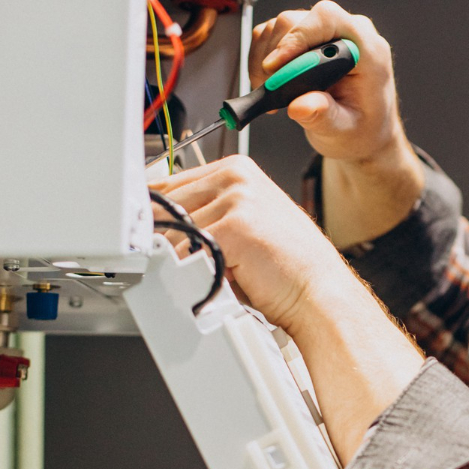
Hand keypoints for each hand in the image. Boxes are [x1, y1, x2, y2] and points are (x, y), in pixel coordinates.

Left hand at [148, 154, 424, 464]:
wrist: (320, 296)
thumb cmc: (290, 270)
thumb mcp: (247, 228)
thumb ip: (209, 216)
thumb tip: (160, 227)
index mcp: (238, 171)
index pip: (170, 184)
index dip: (156, 216)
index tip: (147, 237)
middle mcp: (236, 178)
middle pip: (165, 205)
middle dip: (163, 239)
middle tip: (175, 265)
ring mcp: (235, 198)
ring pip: (172, 230)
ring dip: (180, 259)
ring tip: (209, 275)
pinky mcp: (232, 225)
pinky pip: (184, 250)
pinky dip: (191, 271)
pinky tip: (214, 280)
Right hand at [250, 1, 424, 247]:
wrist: (367, 143)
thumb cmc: (362, 138)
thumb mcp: (344, 134)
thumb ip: (325, 118)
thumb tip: (304, 105)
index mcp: (366, 50)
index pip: (328, 20)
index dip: (298, 38)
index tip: (278, 67)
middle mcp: (350, 35)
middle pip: (300, 20)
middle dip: (277, 51)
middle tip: (268, 86)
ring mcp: (329, 38)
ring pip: (284, 27)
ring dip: (268, 58)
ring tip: (270, 93)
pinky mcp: (309, 45)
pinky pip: (278, 39)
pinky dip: (267, 60)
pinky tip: (270, 89)